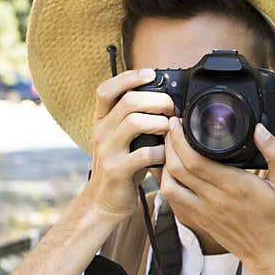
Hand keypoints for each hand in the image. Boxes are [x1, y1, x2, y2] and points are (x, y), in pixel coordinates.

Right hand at [83, 68, 172, 221]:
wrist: (105, 201)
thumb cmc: (122, 166)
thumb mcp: (123, 140)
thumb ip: (135, 121)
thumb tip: (166, 102)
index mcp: (102, 121)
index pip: (106, 90)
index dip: (128, 77)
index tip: (151, 73)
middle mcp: (102, 132)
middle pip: (128, 102)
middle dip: (157, 100)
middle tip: (172, 108)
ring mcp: (108, 151)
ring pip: (135, 122)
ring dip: (160, 123)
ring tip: (170, 129)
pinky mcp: (118, 170)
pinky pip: (143, 154)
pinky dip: (161, 152)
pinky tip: (166, 155)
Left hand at [160, 117, 274, 274]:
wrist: (273, 256)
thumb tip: (259, 130)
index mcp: (234, 187)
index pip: (194, 159)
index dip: (179, 138)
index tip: (179, 122)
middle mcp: (214, 200)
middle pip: (176, 168)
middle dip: (169, 144)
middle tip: (172, 128)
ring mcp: (204, 212)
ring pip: (169, 185)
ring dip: (164, 164)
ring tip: (171, 148)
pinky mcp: (199, 221)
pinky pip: (174, 200)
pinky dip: (168, 183)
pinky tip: (175, 172)